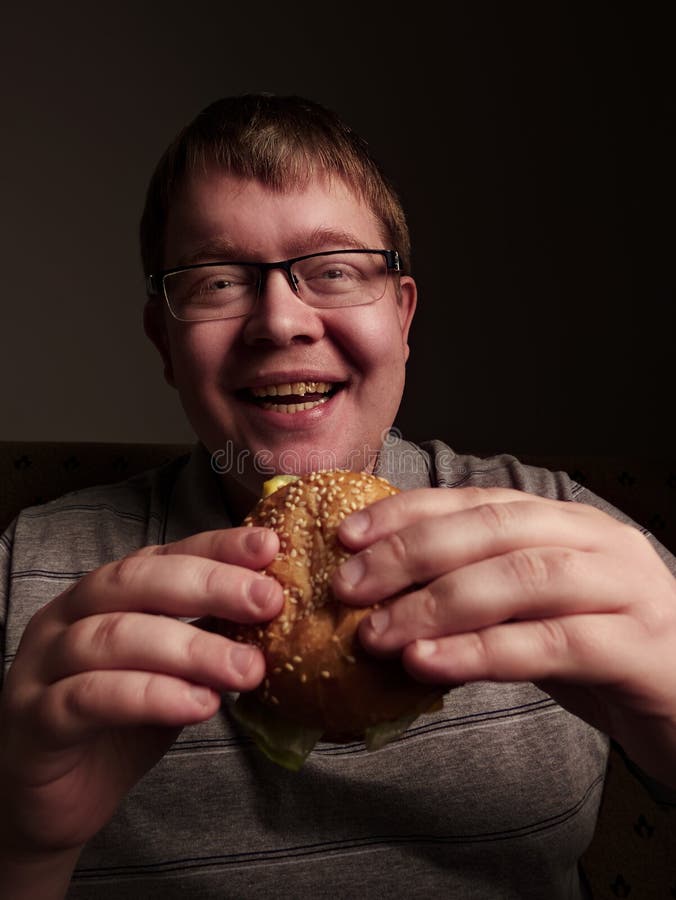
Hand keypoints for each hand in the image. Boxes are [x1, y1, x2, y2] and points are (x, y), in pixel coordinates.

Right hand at [0, 527, 282, 862]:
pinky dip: (149, 696)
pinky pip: (89, 698)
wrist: (52, 801)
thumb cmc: (118, 724)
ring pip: (114, 637)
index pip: (162, 556)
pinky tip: (197, 704)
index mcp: (103, 594)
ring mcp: (44, 664)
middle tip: (267, 602)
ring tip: (246, 669)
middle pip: (135, 582)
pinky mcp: (35, 718)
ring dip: (190, 648)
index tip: (269, 547)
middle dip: (209, 586)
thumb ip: (206, 638)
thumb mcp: (171, 672)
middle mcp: (68, 616)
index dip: (216, 548)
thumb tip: (276, 614)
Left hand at [331, 487, 675, 786]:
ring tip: (377, 633)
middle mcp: (598, 542)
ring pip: (522, 577)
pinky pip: (552, 643)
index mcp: (567, 525)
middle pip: (495, 529)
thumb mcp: (535, 612)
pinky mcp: (641, 648)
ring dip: (437, 603)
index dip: (409, 513)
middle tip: (348, 587)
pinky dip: (482, 651)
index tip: (347, 535)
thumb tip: (384, 601)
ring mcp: (625, 590)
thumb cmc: (604, 656)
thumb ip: (480, 597)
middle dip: (411, 553)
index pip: (479, 502)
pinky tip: (429, 664)